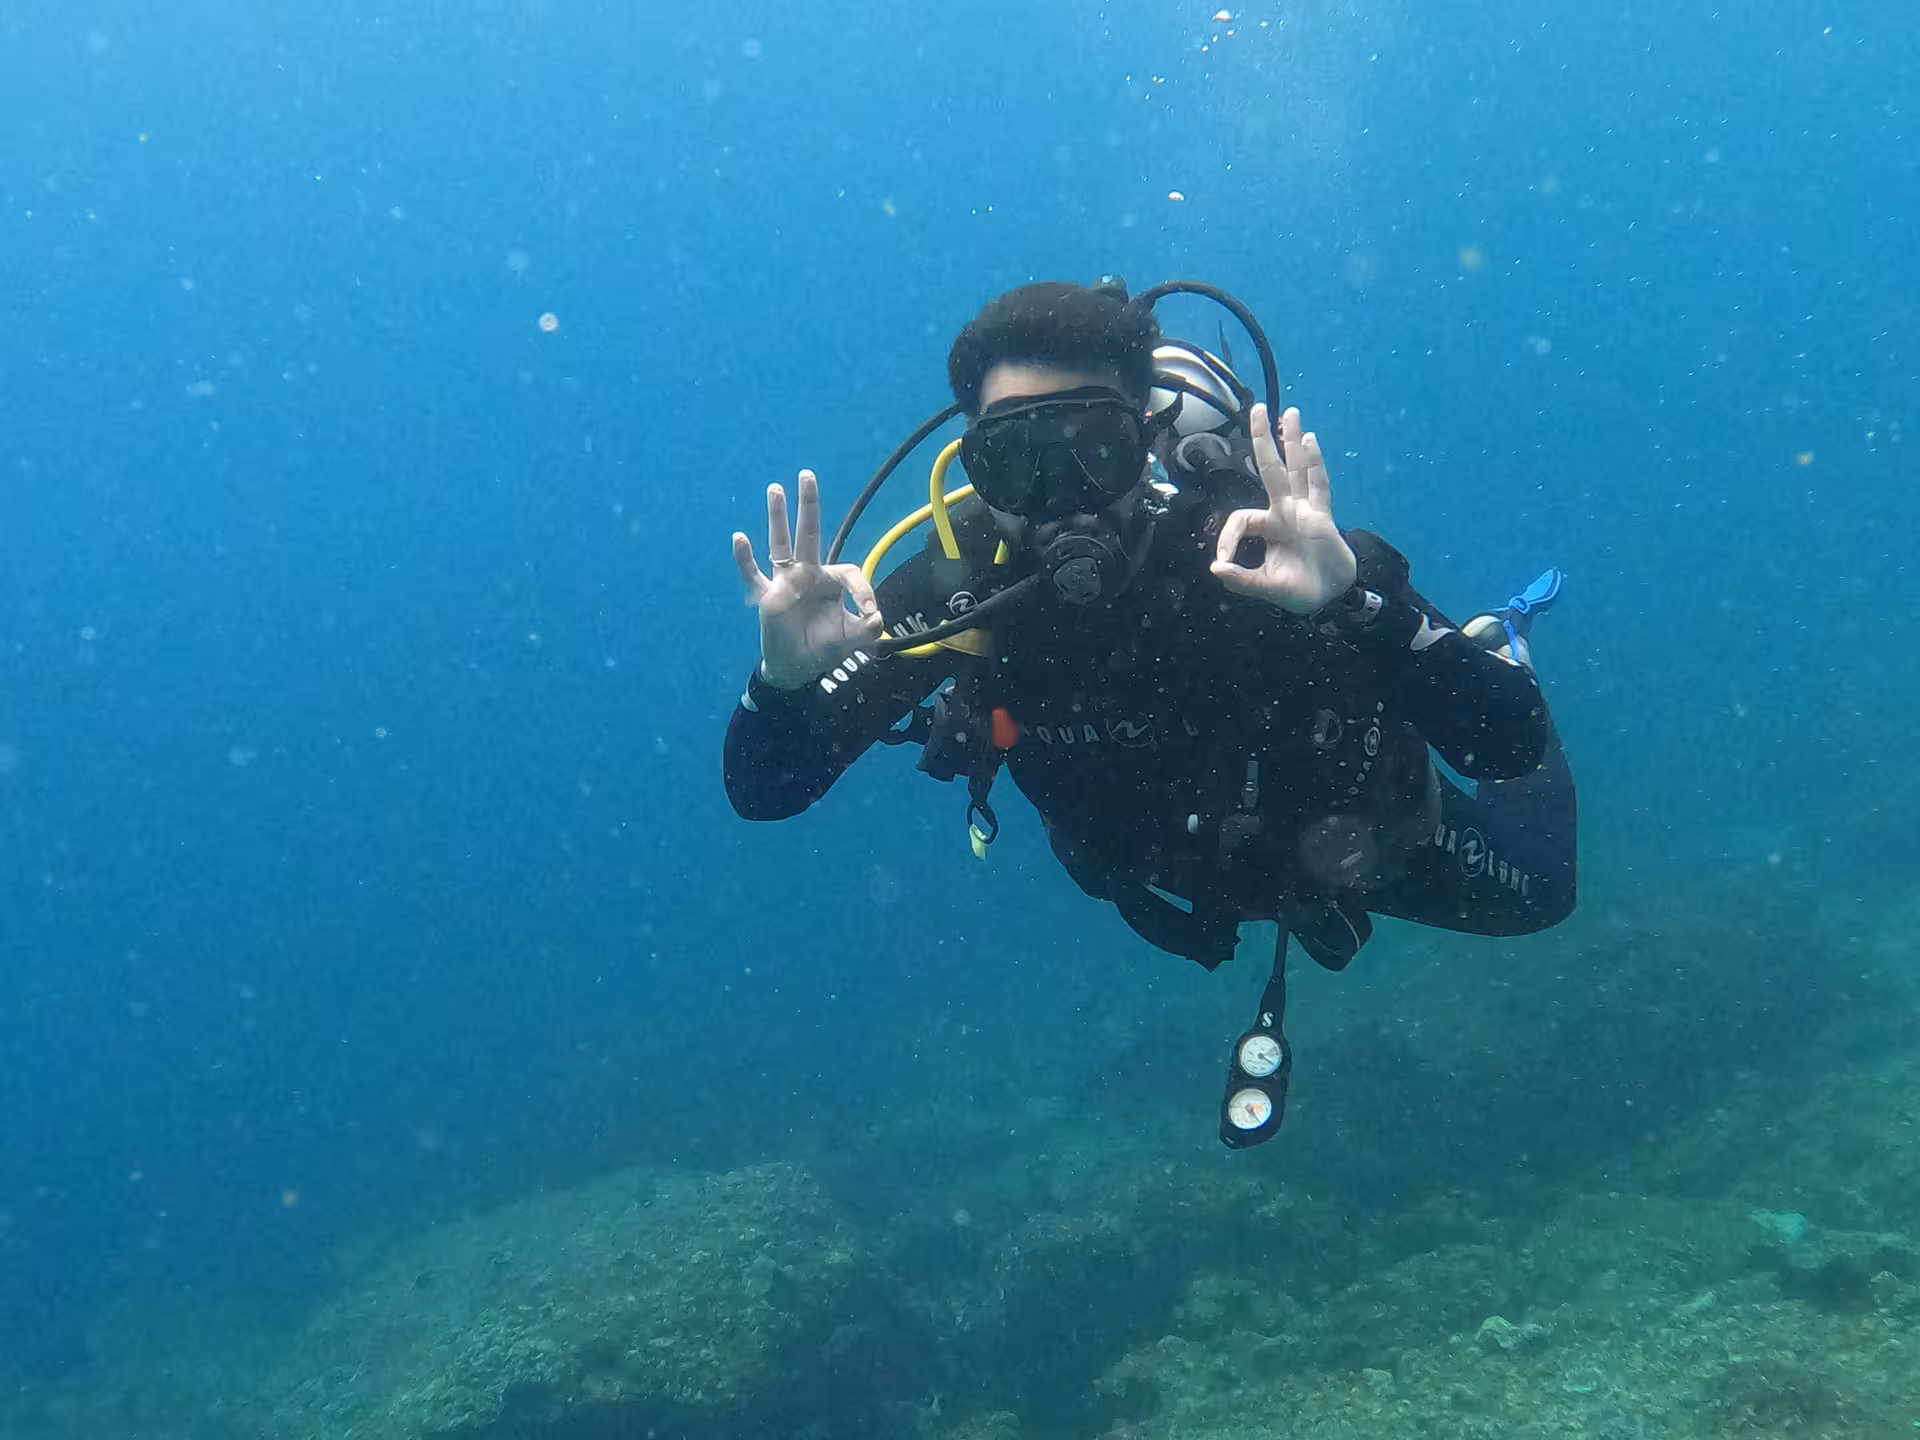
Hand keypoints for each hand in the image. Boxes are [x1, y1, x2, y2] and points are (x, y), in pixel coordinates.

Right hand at [732, 469, 884, 689]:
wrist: (795, 667)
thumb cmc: (822, 647)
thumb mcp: (851, 640)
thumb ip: (867, 630)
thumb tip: (877, 618)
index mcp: (830, 581)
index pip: (849, 571)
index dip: (862, 590)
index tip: (869, 613)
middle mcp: (807, 574)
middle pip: (809, 534)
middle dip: (809, 506)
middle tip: (807, 475)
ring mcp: (785, 582)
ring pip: (780, 544)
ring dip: (777, 517)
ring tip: (775, 489)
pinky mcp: (767, 596)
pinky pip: (753, 574)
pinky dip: (745, 558)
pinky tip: (739, 538)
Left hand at [1211, 404, 1356, 614]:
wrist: (1332, 596)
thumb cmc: (1299, 590)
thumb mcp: (1265, 588)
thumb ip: (1242, 580)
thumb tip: (1215, 567)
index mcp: (1266, 528)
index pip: (1240, 519)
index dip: (1228, 538)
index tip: (1224, 562)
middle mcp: (1284, 512)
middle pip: (1271, 469)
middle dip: (1263, 440)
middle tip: (1257, 409)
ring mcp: (1305, 510)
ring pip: (1297, 469)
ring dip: (1292, 441)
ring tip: (1290, 413)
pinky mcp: (1324, 516)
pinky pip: (1319, 486)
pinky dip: (1315, 464)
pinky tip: (1310, 441)